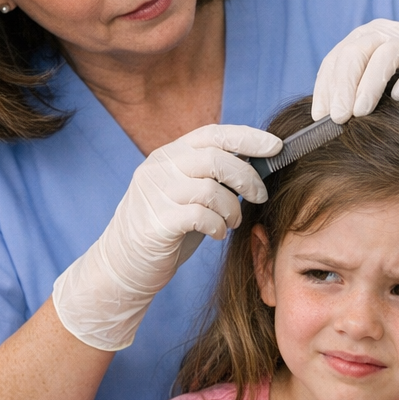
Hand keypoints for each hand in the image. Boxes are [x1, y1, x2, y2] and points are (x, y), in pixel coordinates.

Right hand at [52, 124, 281, 350]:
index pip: (212, 133)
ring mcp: (154, 194)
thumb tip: (257, 166)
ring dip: (233, 208)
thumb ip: (211, 175)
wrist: (123, 265)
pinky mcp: (156, 223)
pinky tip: (217, 234)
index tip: (275, 146)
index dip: (247, 137)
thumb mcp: (186, 192)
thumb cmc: (165, 228)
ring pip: (211, 189)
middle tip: (259, 196)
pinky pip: (202, 217)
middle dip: (247, 177)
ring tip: (232, 222)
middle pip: (216, 159)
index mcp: (168, 155)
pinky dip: (218, 226)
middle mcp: (158, 168)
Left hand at [312, 19, 398, 122]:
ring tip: (360, 113)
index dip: (325, 88)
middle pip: (355, 54)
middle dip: (343, 87)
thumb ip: (356, 95)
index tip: (319, 118)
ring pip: (385, 55)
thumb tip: (327, 125)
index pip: (335, 61)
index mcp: (364, 40)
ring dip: (369, 84)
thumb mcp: (380, 85)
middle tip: (337, 119)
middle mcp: (384, 34)